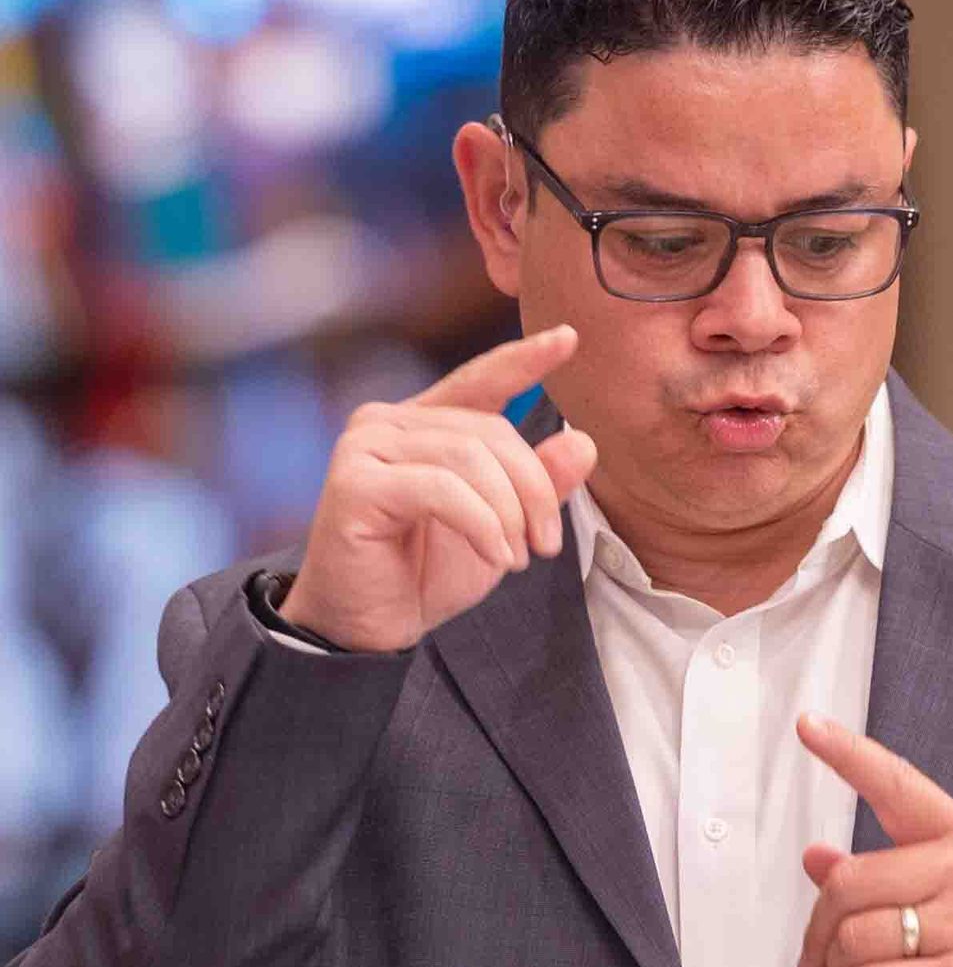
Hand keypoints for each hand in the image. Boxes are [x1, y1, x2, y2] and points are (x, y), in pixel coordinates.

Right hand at [280, 324, 594, 652]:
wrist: (368, 628)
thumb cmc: (426, 573)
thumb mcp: (501, 527)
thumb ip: (538, 485)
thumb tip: (584, 443)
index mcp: (424, 423)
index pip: (482, 379)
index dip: (525, 359)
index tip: (569, 338)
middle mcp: (389, 422)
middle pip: (491, 432)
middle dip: (533, 490)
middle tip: (544, 545)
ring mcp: (365, 446)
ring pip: (470, 457)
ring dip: (508, 513)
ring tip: (516, 558)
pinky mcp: (353, 481)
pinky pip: (442, 488)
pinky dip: (481, 524)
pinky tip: (494, 555)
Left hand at [794, 714, 952, 966]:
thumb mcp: (946, 892)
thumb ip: (879, 872)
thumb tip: (814, 857)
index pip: (896, 783)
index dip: (847, 752)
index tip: (808, 725)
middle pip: (852, 879)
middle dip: (818, 922)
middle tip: (812, 950)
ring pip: (858, 935)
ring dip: (830, 965)